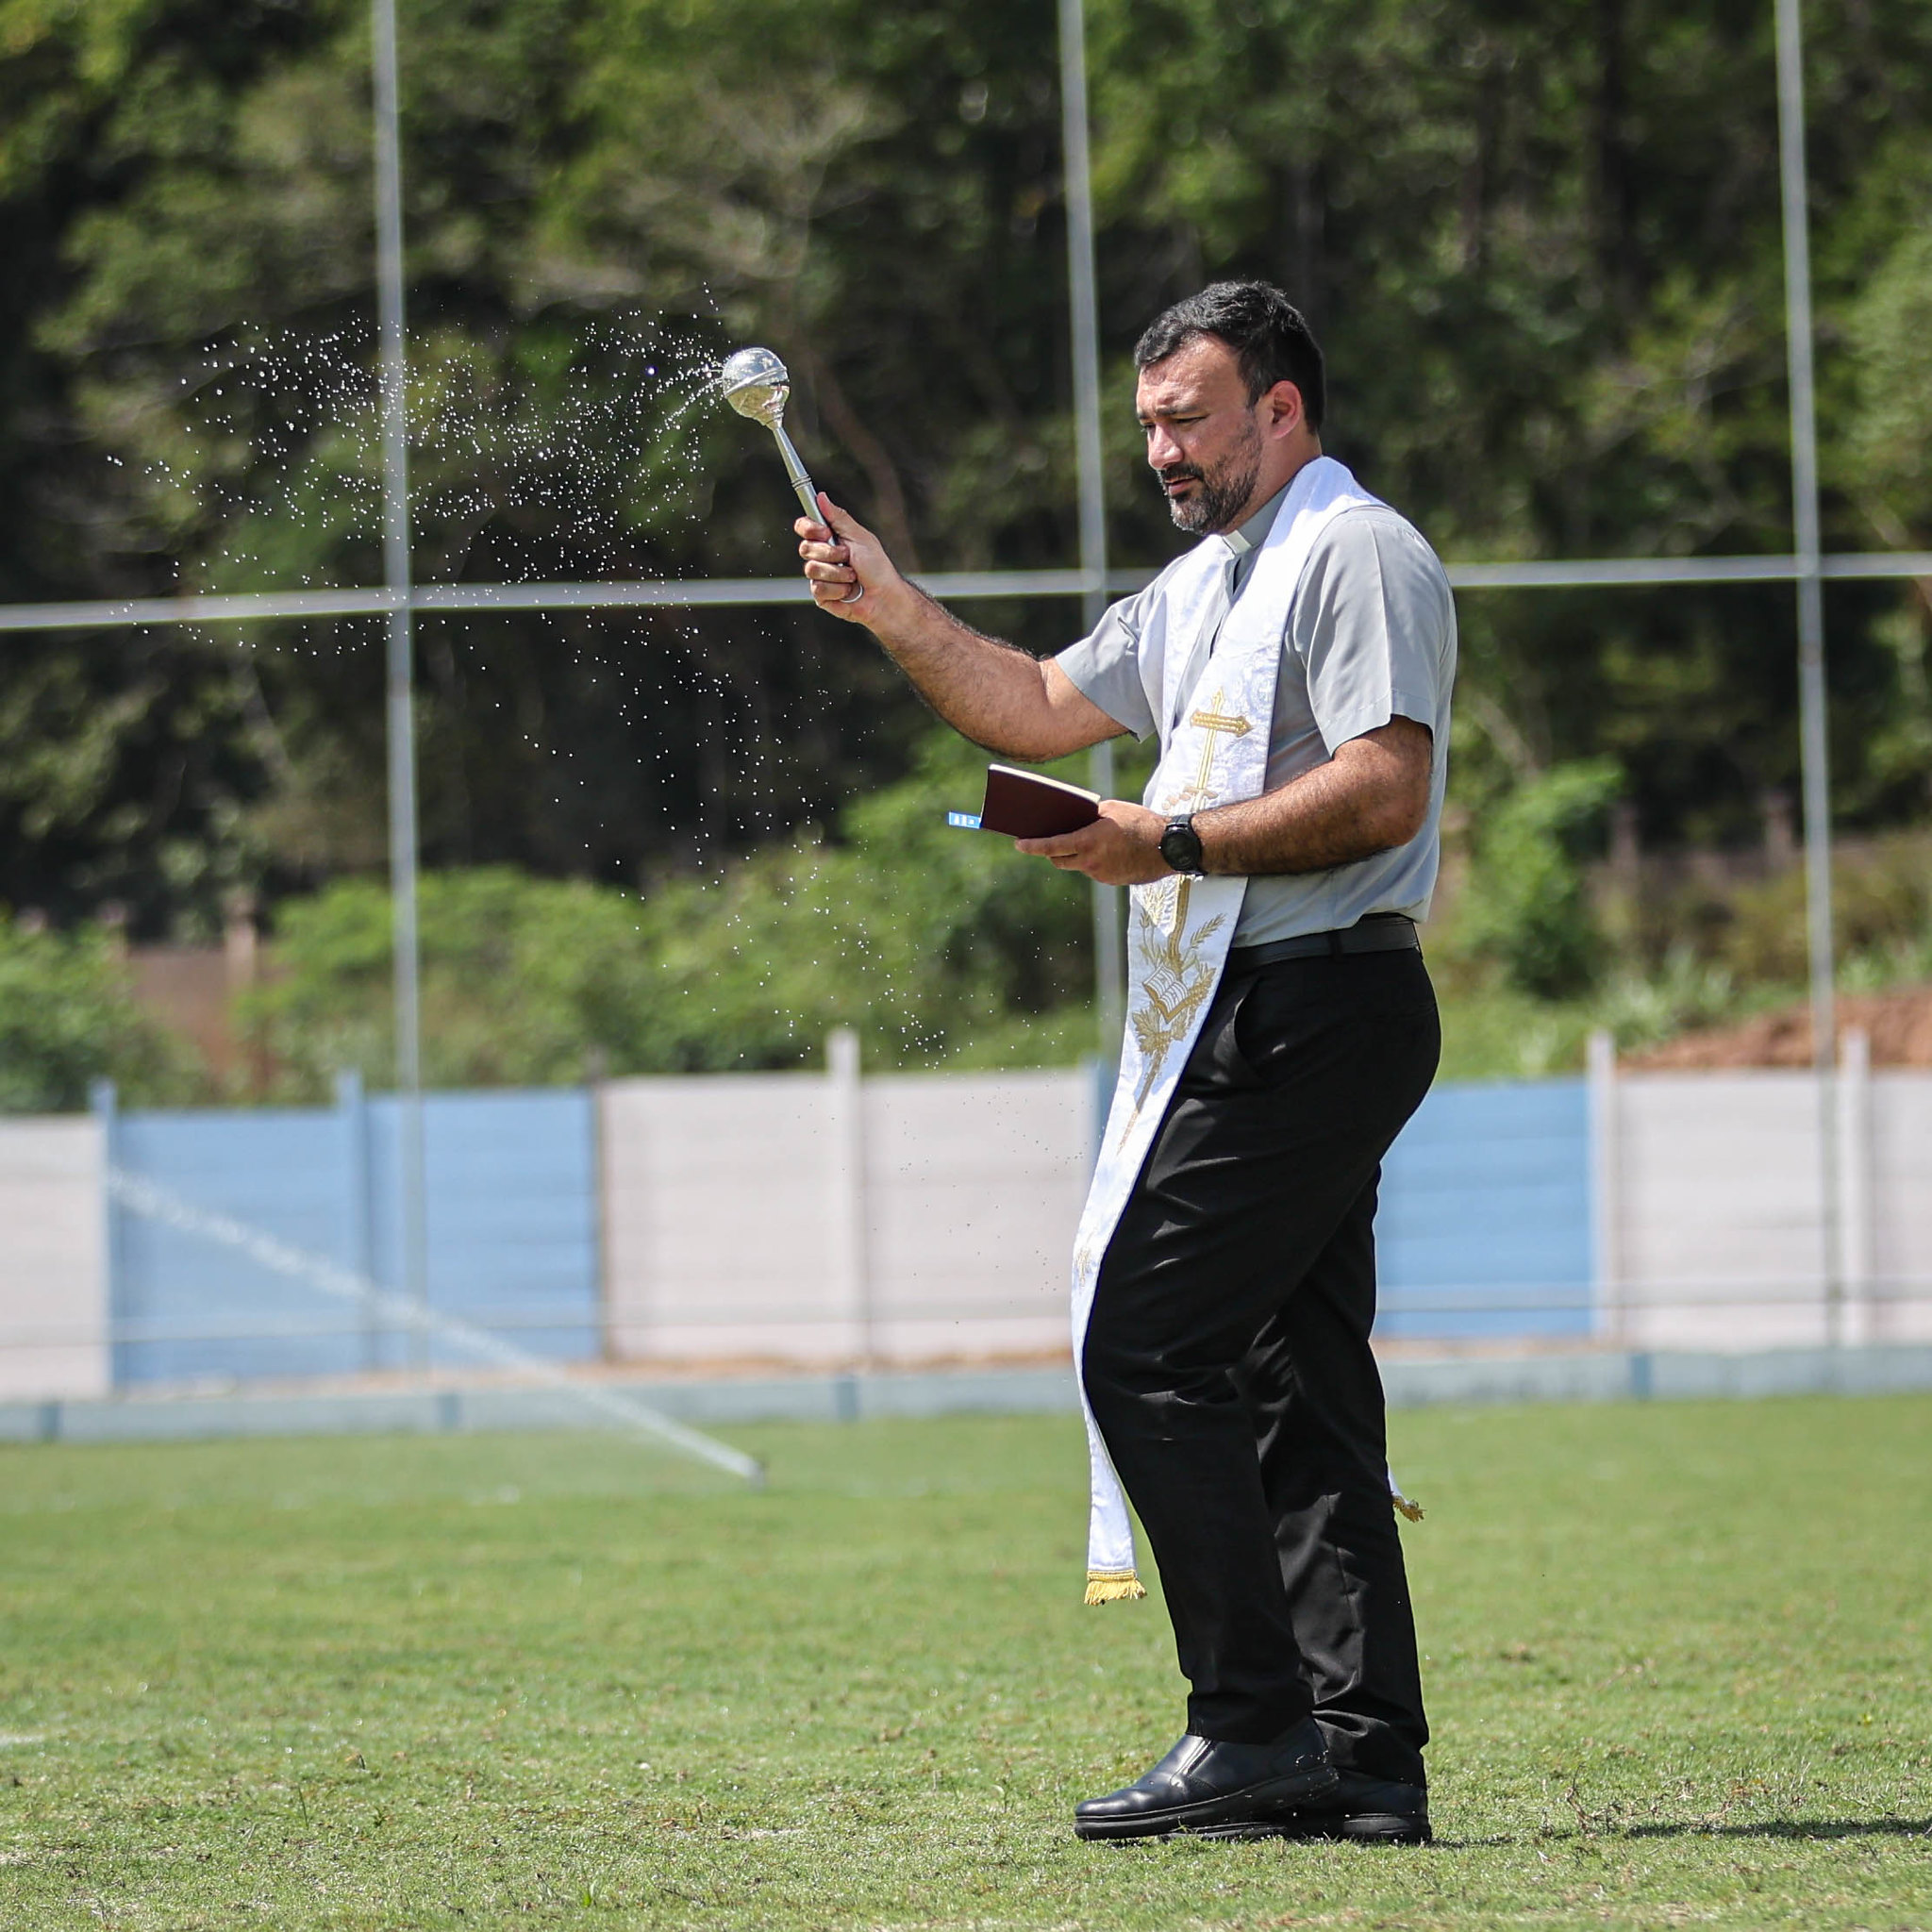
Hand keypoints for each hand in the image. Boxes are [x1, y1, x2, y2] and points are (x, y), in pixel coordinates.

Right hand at [795, 494, 905, 625]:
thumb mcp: (859, 537)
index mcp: (829, 538)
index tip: (825, 532)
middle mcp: (821, 556)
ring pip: (811, 570)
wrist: (884, 597)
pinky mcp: (821, 595)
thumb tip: (821, 497)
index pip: (804, 526)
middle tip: (848, 557)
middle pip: (805, 548)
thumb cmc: (876, 567)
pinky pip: (818, 589)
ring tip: (853, 577)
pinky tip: (848, 591)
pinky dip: (838, 590)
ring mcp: (820, 576)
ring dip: (838, 573)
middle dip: (830, 553)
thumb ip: (838, 517)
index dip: (809, 528)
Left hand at [1013, 800, 1170, 885]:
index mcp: (1088, 842)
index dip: (1032, 846)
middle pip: (1059, 860)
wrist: (1170, 847)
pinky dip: (1094, 860)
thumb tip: (1073, 819)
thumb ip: (1089, 815)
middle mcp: (1091, 862)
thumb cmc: (1141, 823)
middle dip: (1052, 852)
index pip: (1051, 846)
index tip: (1018, 844)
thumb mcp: (1112, 809)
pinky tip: (1106, 850)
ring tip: (1085, 840)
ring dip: (1076, 855)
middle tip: (1047, 840)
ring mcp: (1101, 875)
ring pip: (1078, 866)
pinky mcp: (1112, 881)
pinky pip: (1095, 870)